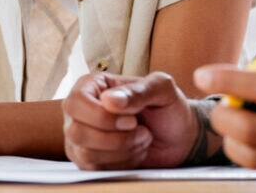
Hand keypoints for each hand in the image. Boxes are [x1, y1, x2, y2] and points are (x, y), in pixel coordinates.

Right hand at [62, 71, 200, 169]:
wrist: (178, 137)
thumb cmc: (168, 108)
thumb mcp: (161, 90)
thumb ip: (138, 90)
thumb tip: (109, 100)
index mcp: (93, 86)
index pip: (77, 102)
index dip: (102, 116)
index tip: (131, 119)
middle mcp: (80, 111)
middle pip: (77, 132)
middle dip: (115, 138)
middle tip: (139, 129)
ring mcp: (81, 137)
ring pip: (86, 154)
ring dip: (121, 151)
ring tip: (141, 138)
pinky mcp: (88, 159)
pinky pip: (95, 169)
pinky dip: (121, 164)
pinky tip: (134, 152)